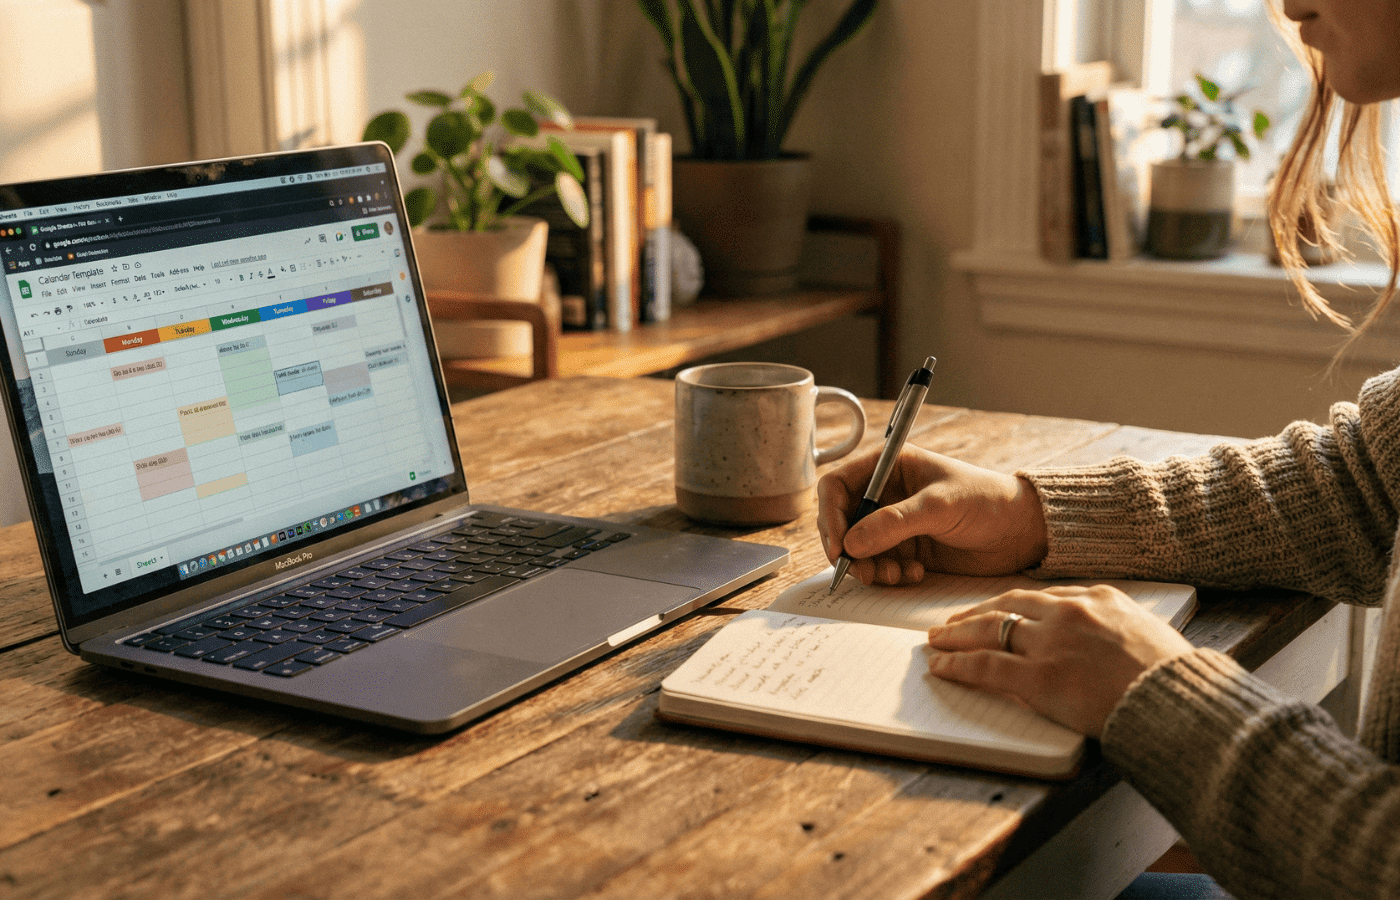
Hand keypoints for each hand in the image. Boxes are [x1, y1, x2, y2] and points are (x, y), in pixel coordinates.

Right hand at [816, 445, 1048, 584]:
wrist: (1022, 532)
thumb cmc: (987, 501)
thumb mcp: (940, 506)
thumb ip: (895, 523)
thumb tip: (851, 544)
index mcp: (888, 467)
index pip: (837, 486)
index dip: (830, 516)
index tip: (839, 546)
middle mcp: (885, 494)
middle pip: (841, 522)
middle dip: (847, 549)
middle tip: (862, 571)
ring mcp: (894, 524)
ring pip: (857, 549)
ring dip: (868, 567)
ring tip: (895, 576)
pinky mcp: (906, 550)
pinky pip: (879, 566)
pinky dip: (888, 575)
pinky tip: (915, 574)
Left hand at [925, 585, 1195, 736]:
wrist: (1177, 701)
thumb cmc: (1173, 678)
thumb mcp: (1147, 634)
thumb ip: (1114, 630)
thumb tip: (1100, 642)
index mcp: (1098, 598)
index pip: (1040, 596)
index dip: (1010, 604)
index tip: (994, 610)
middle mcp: (1068, 612)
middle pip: (1006, 606)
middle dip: (974, 615)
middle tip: (952, 622)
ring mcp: (1050, 643)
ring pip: (988, 631)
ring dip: (956, 635)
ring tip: (936, 641)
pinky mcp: (1038, 676)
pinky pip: (985, 666)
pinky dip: (957, 665)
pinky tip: (940, 667)